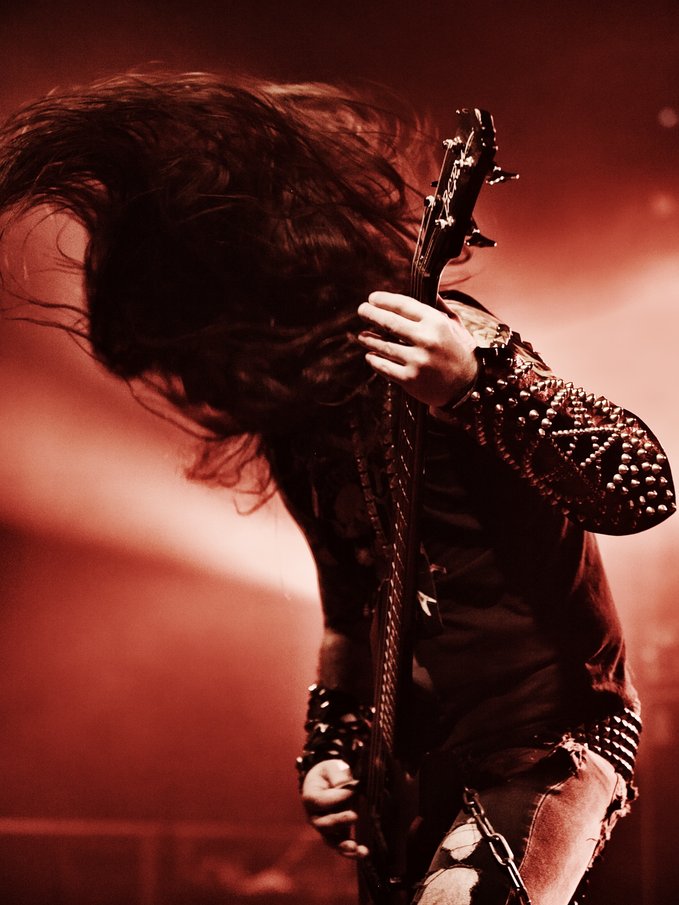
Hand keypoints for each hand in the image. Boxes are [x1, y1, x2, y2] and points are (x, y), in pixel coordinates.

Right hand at [301, 760, 368, 859]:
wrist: (329, 781)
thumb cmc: (331, 773)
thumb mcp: (333, 768)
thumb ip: (338, 776)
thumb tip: (349, 788)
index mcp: (310, 797)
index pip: (321, 801)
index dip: (336, 797)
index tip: (352, 790)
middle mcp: (315, 816)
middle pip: (323, 824)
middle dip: (338, 821)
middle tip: (354, 816)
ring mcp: (326, 828)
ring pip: (331, 840)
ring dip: (343, 845)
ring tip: (355, 847)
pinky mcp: (337, 835)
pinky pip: (341, 847)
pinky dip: (351, 853)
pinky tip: (363, 853)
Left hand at [357, 291, 477, 407]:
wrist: (469, 387)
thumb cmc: (460, 352)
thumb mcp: (455, 325)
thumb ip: (439, 306)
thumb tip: (426, 287)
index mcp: (436, 322)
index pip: (403, 305)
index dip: (384, 300)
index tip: (372, 298)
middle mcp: (426, 339)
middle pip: (389, 323)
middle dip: (370, 314)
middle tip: (361, 310)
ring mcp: (417, 360)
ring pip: (383, 346)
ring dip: (369, 339)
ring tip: (362, 335)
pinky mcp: (410, 379)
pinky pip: (384, 367)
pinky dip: (374, 360)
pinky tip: (370, 355)